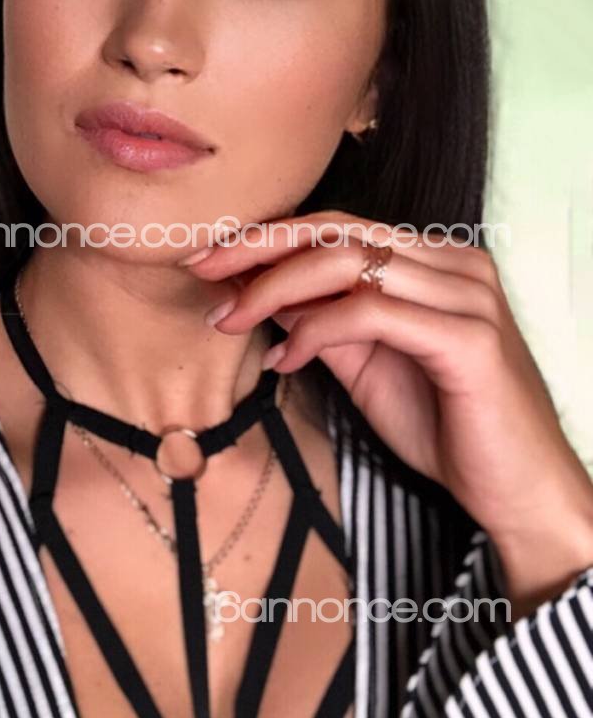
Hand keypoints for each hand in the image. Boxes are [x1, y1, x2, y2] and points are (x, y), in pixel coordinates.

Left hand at [182, 211, 592, 614]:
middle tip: (202, 272)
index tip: (209, 261)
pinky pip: (372, 314)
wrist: (516, 489)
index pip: (339, 228)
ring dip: (275, 289)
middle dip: (260, 250)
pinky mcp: (469, 337)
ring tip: (230, 320)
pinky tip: (283, 360)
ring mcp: (468, 296)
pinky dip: (315, 330)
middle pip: (339, 233)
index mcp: (436, 261)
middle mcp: (456, 264)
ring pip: (351, 264)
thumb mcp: (366, 364)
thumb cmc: (446, 426)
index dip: (269, 238)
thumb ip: (322, 322)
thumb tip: (261, 294)